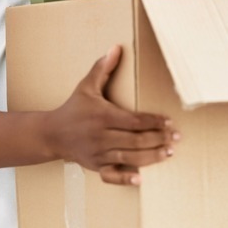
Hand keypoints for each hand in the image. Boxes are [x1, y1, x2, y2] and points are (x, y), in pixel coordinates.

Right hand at [44, 45, 178, 184]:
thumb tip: (116, 48)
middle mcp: (101, 137)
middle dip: (158, 139)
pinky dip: (125, 179)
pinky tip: (140, 179)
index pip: (134, 121)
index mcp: (102, 117)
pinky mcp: (95, 167)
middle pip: (135, 141)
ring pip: (129, 158)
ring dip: (151, 157)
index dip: (154, 122)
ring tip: (169, 152)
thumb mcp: (86, 86)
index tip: (169, 122)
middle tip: (176, 137)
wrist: (51, 134)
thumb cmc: (73, 109)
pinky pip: (111, 176)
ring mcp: (98, 154)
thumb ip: (102, 68)